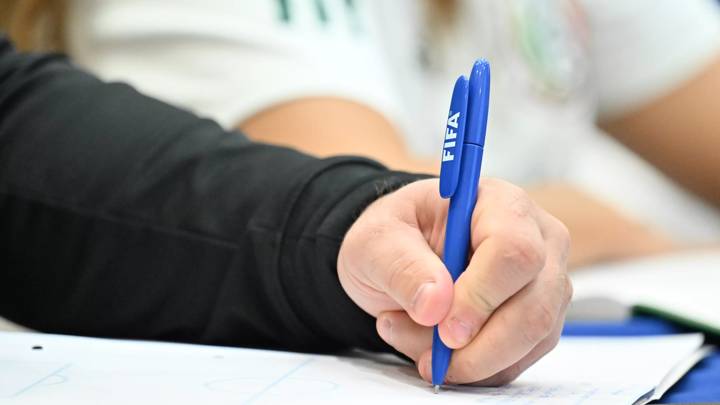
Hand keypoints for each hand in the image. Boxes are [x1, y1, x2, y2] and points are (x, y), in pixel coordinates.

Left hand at [337, 178, 570, 384]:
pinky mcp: (540, 321)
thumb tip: (436, 305)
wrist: (397, 257)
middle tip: (431, 357)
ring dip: (470, 359)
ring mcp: (545, 282)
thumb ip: (401, 266)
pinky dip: (475, 369)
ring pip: (531, 339)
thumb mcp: (375, 241)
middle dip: (480, 346)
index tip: (443, 327)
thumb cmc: (392, 238)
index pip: (513, 251)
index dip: (481, 296)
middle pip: (535, 305)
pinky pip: (519, 360)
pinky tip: (434, 349)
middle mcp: (537, 240)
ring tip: (414, 339)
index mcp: (499, 204)